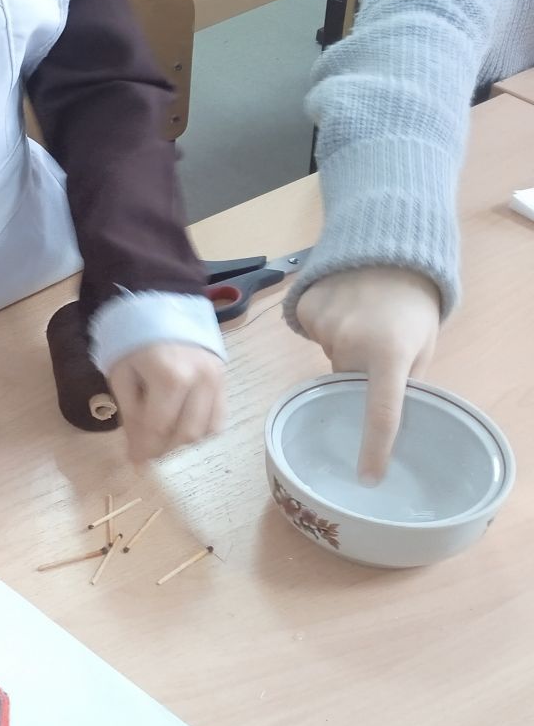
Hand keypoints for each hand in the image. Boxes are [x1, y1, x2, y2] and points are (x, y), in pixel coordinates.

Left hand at [107, 343, 225, 464]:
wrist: (163, 305)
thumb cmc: (135, 339)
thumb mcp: (121, 373)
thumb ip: (131, 412)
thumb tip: (137, 448)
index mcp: (169, 376)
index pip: (158, 427)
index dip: (144, 448)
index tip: (134, 461)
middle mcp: (200, 380)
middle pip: (185, 434)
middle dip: (162, 448)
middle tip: (145, 450)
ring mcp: (217, 380)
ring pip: (205, 431)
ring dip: (181, 442)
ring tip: (161, 436)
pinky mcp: (225, 380)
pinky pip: (219, 419)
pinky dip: (201, 430)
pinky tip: (181, 425)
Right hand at [295, 267, 439, 480]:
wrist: (386, 249)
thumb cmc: (412, 303)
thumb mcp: (421, 343)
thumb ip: (404, 378)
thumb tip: (389, 413)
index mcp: (389, 354)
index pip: (381, 411)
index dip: (374, 447)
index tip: (367, 476)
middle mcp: (352, 342)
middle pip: (345, 382)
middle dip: (358, 376)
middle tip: (374, 350)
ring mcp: (324, 326)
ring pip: (328, 357)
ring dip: (343, 350)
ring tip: (361, 320)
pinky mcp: (305, 311)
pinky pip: (313, 335)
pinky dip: (326, 329)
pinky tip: (342, 308)